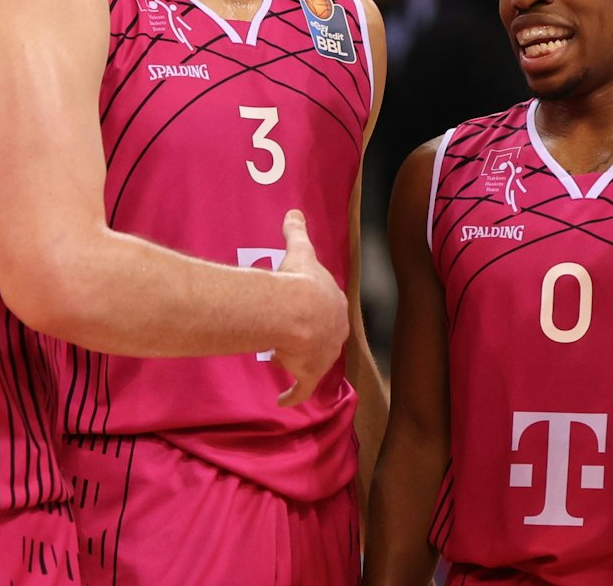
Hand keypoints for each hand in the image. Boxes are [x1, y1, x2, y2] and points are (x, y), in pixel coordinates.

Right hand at [270, 209, 349, 407]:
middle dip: (308, 337)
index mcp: (335, 305)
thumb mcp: (300, 251)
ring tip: (277, 356)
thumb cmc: (300, 280)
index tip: (301, 310)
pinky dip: (294, 396)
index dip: (315, 310)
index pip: (327, 309)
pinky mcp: (310, 374)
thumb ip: (296, 231)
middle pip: (322, 337)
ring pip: (311, 361)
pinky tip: (283, 402)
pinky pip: (303, 390)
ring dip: (297, 360)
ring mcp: (324, 355)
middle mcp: (335, 333)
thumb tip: (293, 211)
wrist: (299, 310)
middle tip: (288, 334)